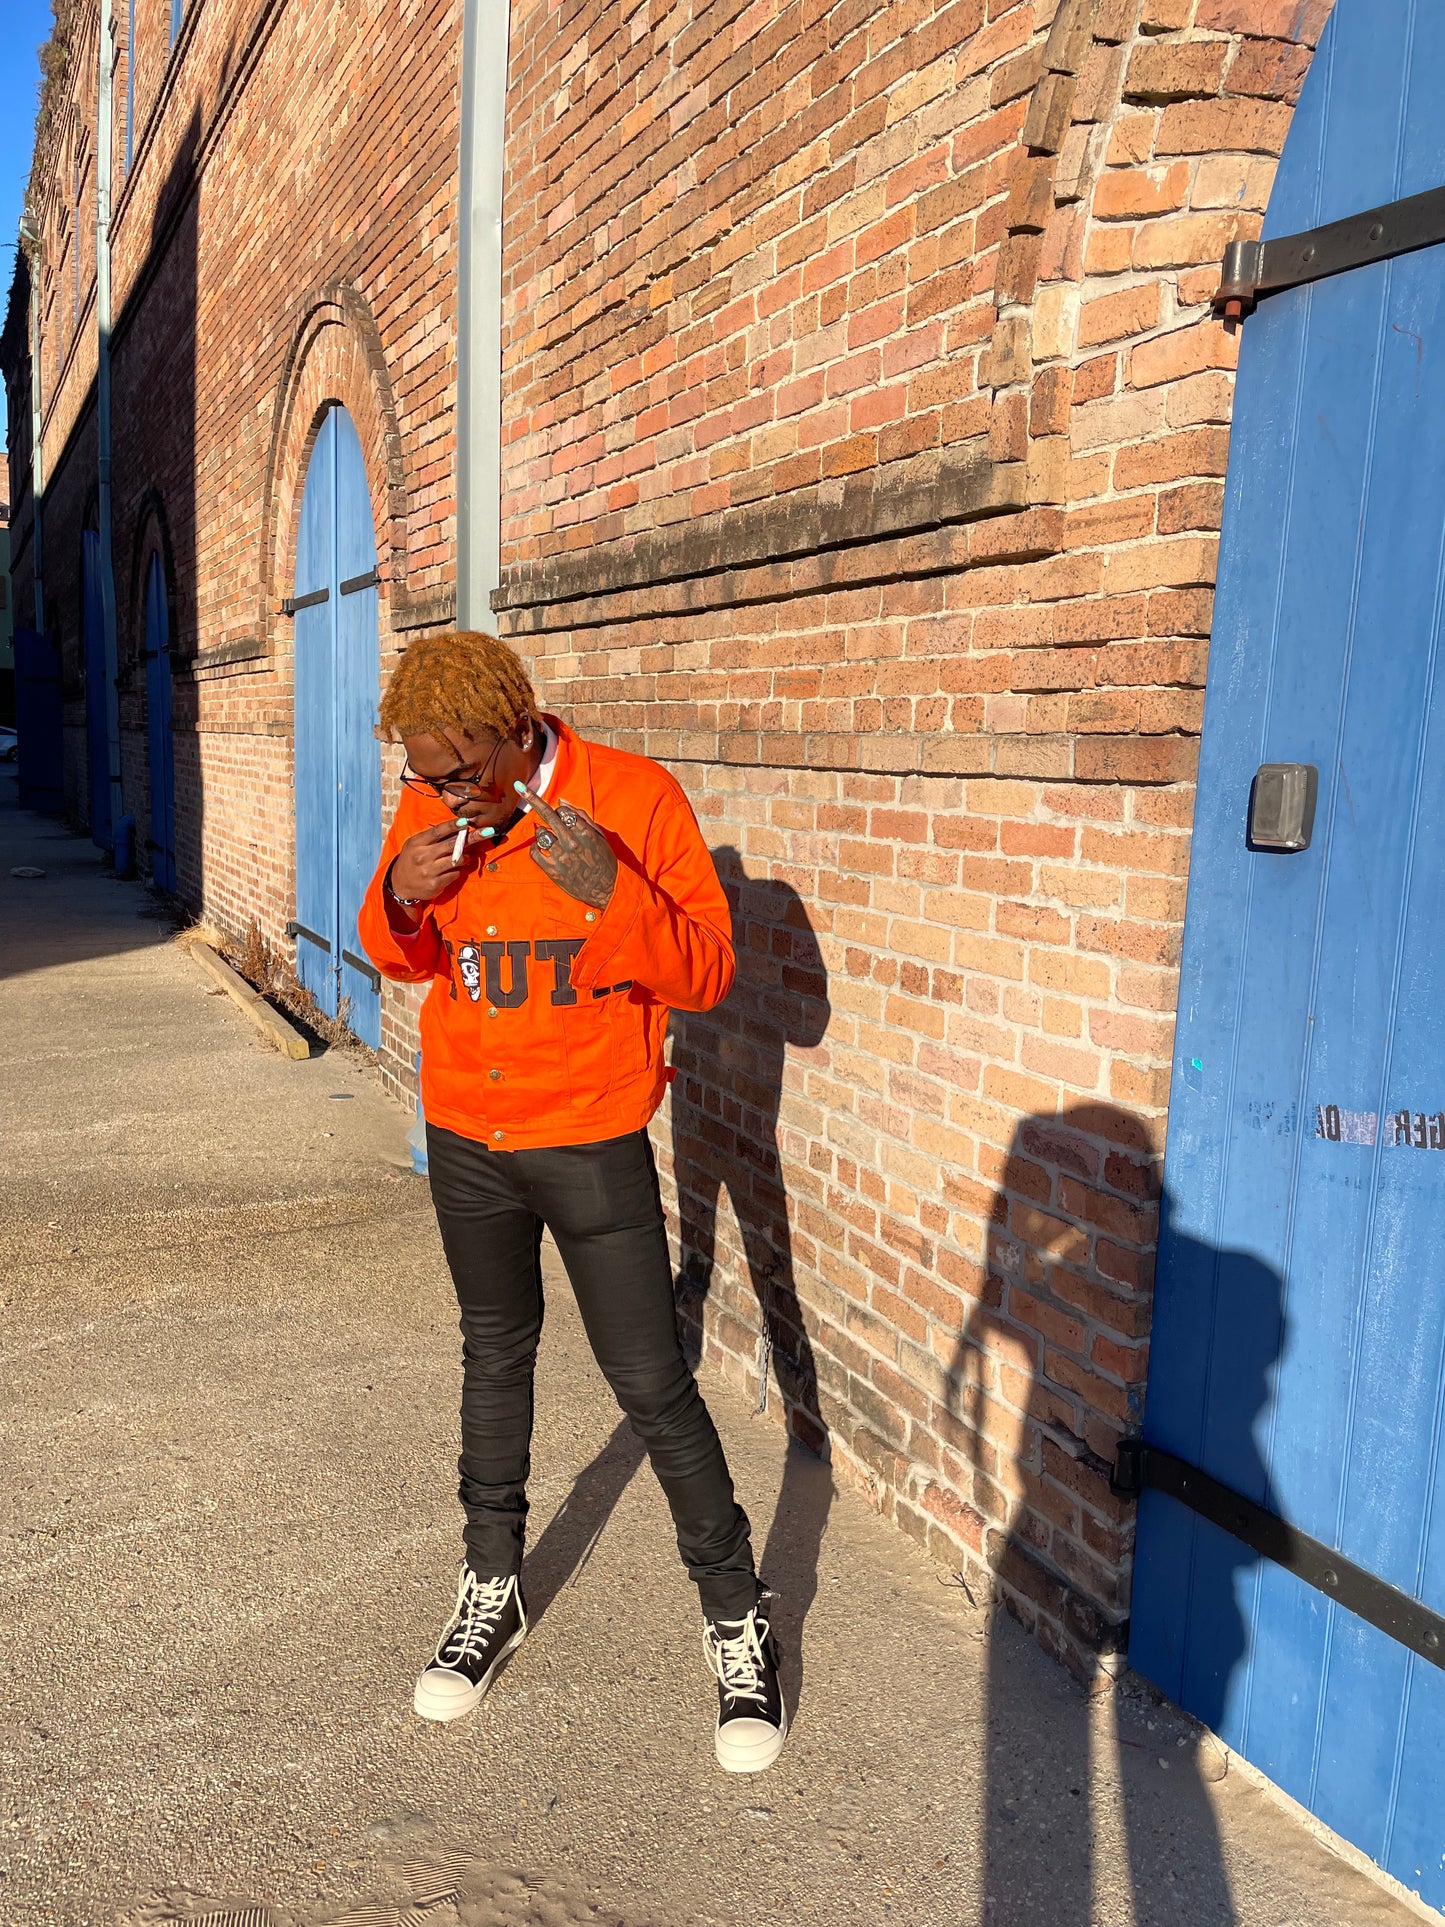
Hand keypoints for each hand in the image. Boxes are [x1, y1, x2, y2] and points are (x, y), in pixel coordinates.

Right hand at [387, 820, 476, 904]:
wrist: (399, 884)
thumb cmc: (411, 859)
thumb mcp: (415, 845)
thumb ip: (433, 838)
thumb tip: (457, 828)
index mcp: (418, 843)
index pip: (438, 831)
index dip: (453, 826)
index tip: (466, 822)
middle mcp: (423, 856)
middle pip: (452, 845)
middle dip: (472, 837)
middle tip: (487, 832)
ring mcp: (429, 871)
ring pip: (457, 860)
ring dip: (466, 857)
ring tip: (467, 856)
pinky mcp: (435, 884)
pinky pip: (455, 874)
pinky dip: (458, 870)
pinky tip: (455, 869)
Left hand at [514, 783, 617, 909]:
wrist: (607, 888)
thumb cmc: (604, 859)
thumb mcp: (599, 835)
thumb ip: (581, 817)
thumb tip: (561, 802)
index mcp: (585, 831)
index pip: (562, 811)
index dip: (557, 811)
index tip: (541, 800)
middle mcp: (572, 842)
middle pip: (548, 815)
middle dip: (532, 799)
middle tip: (520, 787)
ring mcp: (562, 856)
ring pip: (541, 834)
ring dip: (542, 833)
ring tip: (551, 841)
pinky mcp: (553, 870)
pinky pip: (535, 852)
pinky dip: (535, 849)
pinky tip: (542, 850)